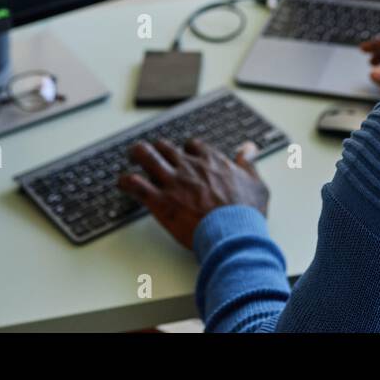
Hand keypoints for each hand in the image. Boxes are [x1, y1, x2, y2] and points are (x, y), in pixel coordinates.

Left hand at [117, 138, 268, 248]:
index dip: (187, 150)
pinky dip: (125, 182)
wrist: (232, 234)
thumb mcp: (256, 184)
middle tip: (154, 155)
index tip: (185, 156)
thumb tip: (249, 149)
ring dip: (137, 154)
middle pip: (165, 147)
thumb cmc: (245, 213)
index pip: (193, 145)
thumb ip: (249, 164)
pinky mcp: (160, 201)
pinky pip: (135, 184)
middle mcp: (189, 166)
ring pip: (146, 156)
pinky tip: (122, 183)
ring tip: (132, 156)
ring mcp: (172, 181)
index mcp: (212, 161)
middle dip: (159, 150)